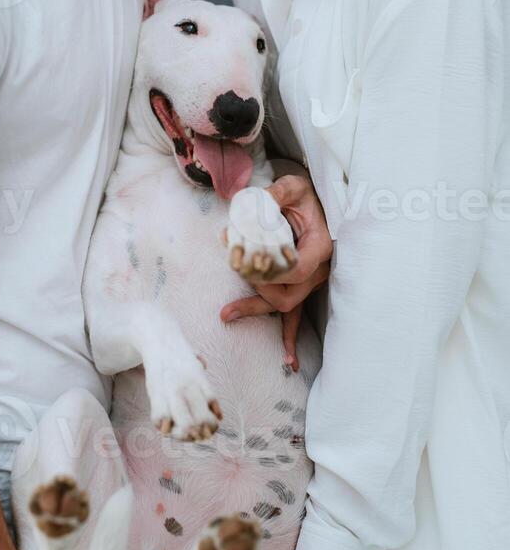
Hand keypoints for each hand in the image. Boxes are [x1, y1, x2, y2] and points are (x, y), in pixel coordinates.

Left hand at [221, 174, 332, 369]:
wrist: (323, 203)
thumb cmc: (307, 195)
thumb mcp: (293, 187)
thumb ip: (276, 193)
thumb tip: (251, 203)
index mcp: (319, 247)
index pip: (296, 271)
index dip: (270, 274)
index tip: (246, 267)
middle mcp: (318, 269)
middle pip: (288, 296)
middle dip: (256, 293)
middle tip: (231, 280)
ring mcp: (312, 281)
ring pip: (287, 306)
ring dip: (257, 307)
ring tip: (228, 313)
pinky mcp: (302, 286)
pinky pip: (296, 316)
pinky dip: (290, 338)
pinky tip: (289, 362)